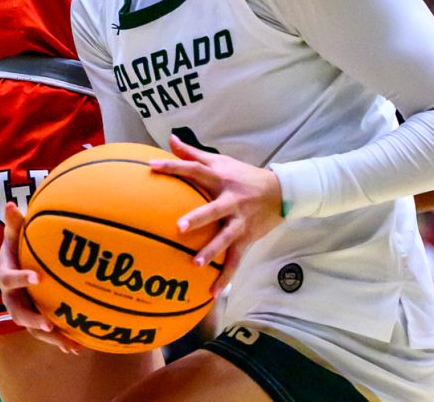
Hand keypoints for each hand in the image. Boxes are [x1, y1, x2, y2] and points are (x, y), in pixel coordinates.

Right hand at [0, 202, 81, 354]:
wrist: (17, 264)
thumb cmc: (18, 244)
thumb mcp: (15, 233)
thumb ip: (15, 222)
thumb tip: (11, 204)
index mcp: (5, 276)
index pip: (8, 279)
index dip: (21, 278)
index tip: (36, 277)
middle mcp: (11, 298)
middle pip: (18, 313)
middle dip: (33, 320)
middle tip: (49, 324)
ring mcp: (23, 309)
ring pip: (33, 327)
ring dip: (50, 336)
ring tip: (69, 344)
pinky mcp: (36, 316)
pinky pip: (46, 330)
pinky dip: (60, 339)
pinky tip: (78, 347)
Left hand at [151, 134, 283, 296]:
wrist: (281, 192)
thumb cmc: (244, 176)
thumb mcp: (222, 162)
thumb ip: (194, 154)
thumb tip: (170, 139)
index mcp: (221, 180)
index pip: (195, 171)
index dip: (174, 168)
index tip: (152, 168)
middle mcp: (231, 200)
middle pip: (214, 209)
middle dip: (199, 218)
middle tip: (180, 227)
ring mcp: (240, 221)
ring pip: (226, 238)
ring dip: (212, 251)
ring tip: (196, 264)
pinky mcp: (246, 238)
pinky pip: (235, 260)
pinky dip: (225, 278)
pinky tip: (212, 294)